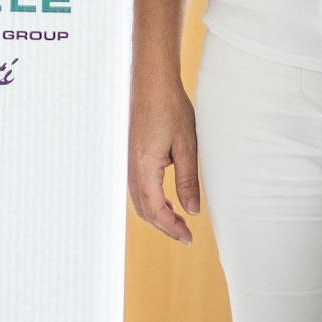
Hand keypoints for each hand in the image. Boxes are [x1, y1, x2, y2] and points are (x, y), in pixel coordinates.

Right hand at [130, 67, 200, 243]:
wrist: (152, 84)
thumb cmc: (170, 109)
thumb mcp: (187, 146)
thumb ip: (187, 180)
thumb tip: (191, 210)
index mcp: (144, 168)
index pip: (155, 209)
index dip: (171, 228)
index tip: (189, 238)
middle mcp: (132, 169)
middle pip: (144, 210)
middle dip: (164, 227)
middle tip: (186, 236)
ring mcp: (131, 163)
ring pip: (140, 201)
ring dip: (159, 215)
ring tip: (179, 222)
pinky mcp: (134, 157)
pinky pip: (140, 189)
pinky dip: (154, 202)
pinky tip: (169, 201)